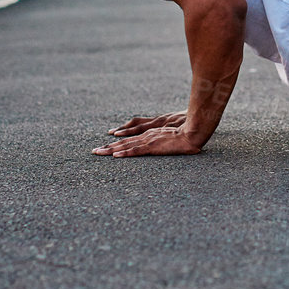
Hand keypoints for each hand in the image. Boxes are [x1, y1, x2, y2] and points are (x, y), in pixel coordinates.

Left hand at [92, 113, 207, 156]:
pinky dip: (125, 153)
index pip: (130, 140)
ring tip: (98, 153)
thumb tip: (165, 147)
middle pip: (123, 142)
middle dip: (107, 147)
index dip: (117, 145)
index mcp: (150, 135)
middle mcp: (146, 136)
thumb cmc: (187, 136)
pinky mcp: (153, 146)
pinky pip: (136, 151)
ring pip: (125, 146)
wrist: (194, 132)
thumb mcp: (173, 139)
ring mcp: (149, 141)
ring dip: (110, 150)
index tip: (106, 148)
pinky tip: (115, 156)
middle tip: (94, 151)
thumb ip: (166, 142)